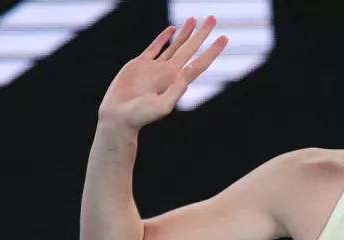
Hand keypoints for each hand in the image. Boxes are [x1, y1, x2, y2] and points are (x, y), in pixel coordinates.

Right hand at [97, 16, 227, 131]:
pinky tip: (172, 29)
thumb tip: (186, 74)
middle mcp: (169, 73)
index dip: (213, 51)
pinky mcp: (140, 64)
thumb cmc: (140, 116)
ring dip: (185, 33)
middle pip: (190, 49)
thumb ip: (175, 90)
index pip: (200, 63)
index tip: (225, 38)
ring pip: (175, 45)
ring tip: (194, 19)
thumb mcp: (162, 106)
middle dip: (202, 33)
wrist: (118, 116)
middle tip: (213, 18)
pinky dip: (164, 38)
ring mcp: (155, 67)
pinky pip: (155, 47)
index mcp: (177, 82)